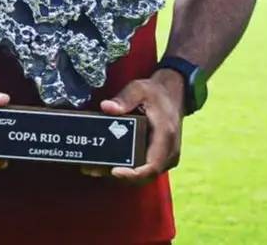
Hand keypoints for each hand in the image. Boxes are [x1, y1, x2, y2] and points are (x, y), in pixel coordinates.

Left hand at [80, 69, 184, 183]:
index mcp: (165, 136)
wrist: (172, 94)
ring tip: (95, 167)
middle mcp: (169, 152)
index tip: (114, 171)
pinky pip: (144, 169)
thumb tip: (106, 107)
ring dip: (121, 175)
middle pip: (144, 175)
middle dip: (119, 175)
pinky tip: (108, 164)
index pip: (152, 166)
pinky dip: (128, 169)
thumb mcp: (139, 89)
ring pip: (143, 175)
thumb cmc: (155, 93)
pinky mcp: (161, 159)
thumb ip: (124, 98)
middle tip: (94, 169)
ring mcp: (167, 158)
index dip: (133, 174)